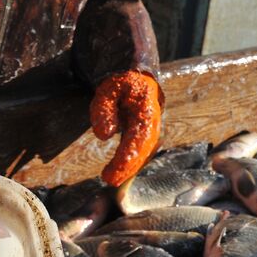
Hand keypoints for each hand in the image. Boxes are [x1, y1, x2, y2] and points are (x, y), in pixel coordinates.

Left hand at [90, 70, 162, 186]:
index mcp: (146, 106)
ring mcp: (151, 126)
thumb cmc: (121, 82)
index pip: (139, 135)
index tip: (115, 168)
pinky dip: (131, 162)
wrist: (136, 76)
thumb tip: (105, 135)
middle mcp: (153, 119)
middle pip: (144, 147)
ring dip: (130, 167)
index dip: (128, 154)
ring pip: (144, 151)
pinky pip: (141, 149)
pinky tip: (118, 172)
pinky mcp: (145, 132)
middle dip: (128, 166)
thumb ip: (104, 110)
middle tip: (110, 180)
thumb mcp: (107, 89)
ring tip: (112, 179)